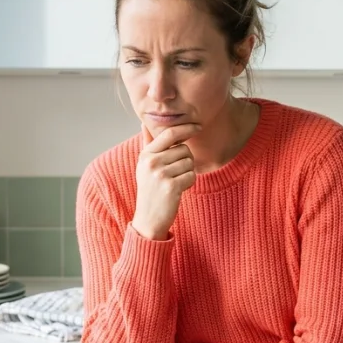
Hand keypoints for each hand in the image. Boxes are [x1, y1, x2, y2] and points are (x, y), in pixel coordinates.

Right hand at [132, 123, 200, 239]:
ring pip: (190, 162)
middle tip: (175, 173)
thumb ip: (147, 144)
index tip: (198, 126)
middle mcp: (151, 162)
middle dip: (186, 160)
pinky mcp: (171, 186)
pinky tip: (178, 190)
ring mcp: (160, 174)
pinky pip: (192, 176)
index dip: (186, 128)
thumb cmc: (150, 190)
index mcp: (146, 154)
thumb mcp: (144, 166)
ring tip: (175, 183)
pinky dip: (189, 183)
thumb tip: (143, 123)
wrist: (148, 219)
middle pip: (184, 149)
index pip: (170, 133)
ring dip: (187, 172)